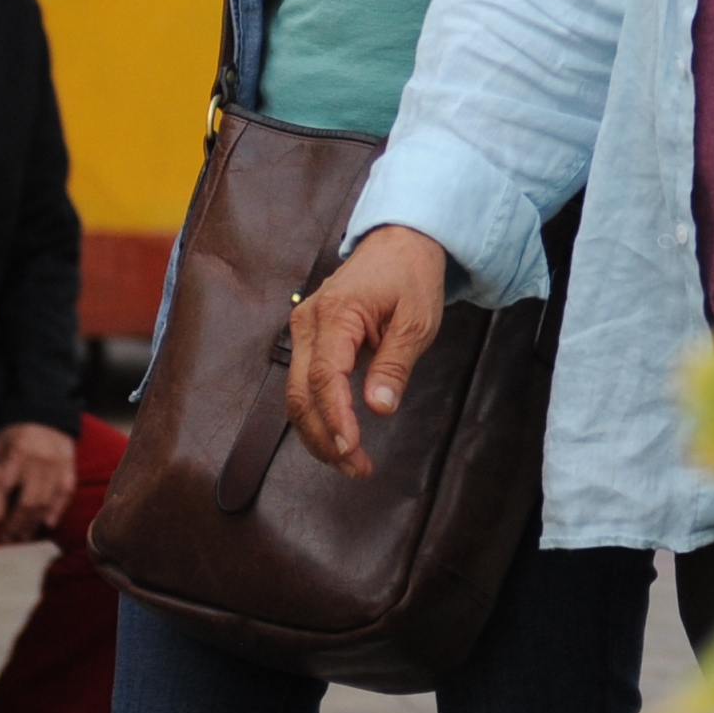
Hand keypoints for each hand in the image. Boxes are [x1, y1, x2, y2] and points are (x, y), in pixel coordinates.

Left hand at [0, 421, 79, 538]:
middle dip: (16, 525)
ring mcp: (57, 465)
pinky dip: (58, 510)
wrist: (47, 414)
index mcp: (19, 453)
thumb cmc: (17, 433)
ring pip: (46, 501)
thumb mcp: (0, 444)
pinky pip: (65, 493)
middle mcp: (40, 461)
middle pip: (27, 501)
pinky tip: (48, 524)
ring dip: (34, 523)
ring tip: (22, 538)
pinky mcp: (70, 468)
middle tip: (7, 540)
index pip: (6, 489)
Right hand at [288, 225, 448, 475]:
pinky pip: (305, 384)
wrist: (398, 243)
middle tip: (356, 468)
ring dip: (319, 433)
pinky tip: (338, 437)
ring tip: (351, 463)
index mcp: (336, 313)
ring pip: (297, 394)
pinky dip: (318, 415)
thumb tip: (379, 407)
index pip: (326, 376)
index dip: (336, 417)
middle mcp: (309, 322)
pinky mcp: (308, 338)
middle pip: (302, 393)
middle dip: (324, 437)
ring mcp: (304, 329)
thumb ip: (395, 365)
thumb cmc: (409, 277)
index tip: (352, 449)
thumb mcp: (416, 321)